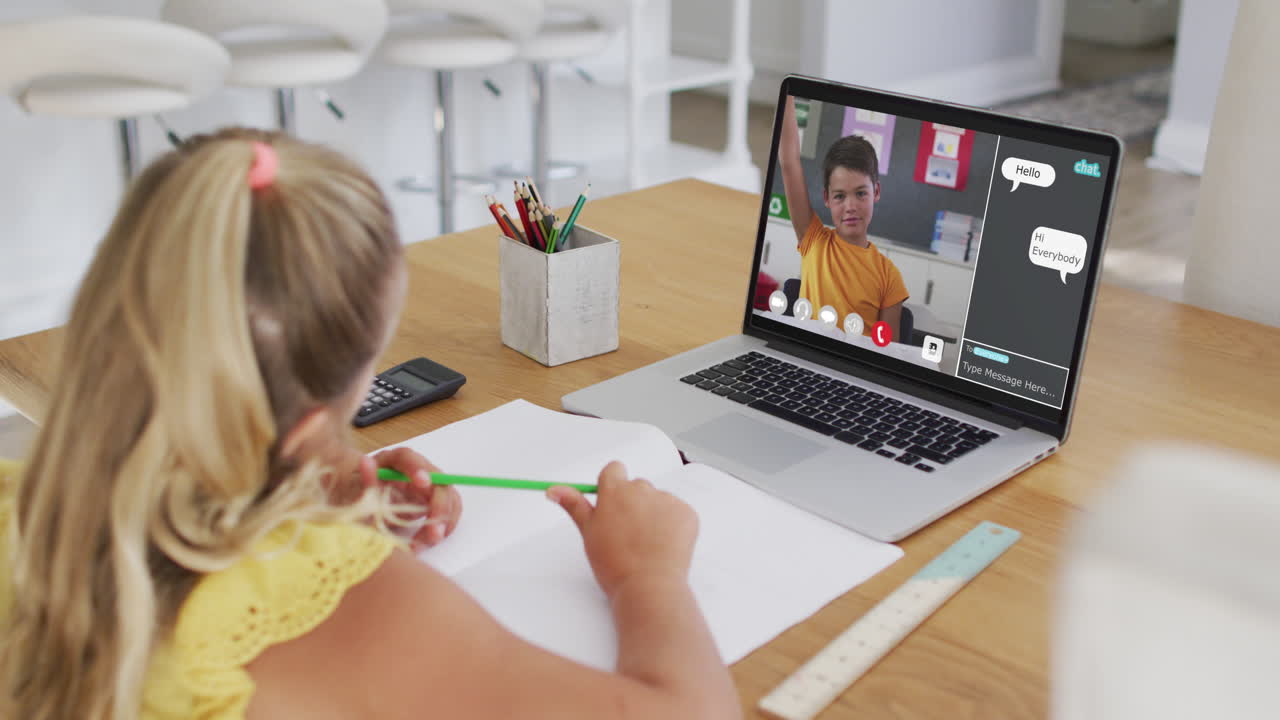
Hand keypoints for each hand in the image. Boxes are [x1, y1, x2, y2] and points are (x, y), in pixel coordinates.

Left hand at [358, 447, 461, 549]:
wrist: (360, 501)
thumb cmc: (357, 493)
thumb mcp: (355, 488)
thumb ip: (364, 479)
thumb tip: (366, 462)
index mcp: (393, 461)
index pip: (408, 458)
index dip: (418, 469)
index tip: (423, 483)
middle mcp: (416, 469)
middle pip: (439, 480)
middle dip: (440, 507)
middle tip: (434, 532)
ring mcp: (428, 485)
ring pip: (449, 497)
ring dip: (444, 520)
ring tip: (426, 541)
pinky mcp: (433, 501)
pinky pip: (449, 511)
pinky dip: (444, 527)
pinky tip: (428, 540)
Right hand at [546, 461, 697, 597]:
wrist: (648, 587)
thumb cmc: (614, 564)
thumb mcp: (588, 533)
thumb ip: (574, 505)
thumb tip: (553, 489)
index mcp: (615, 491)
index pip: (614, 470)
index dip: (612, 487)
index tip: (612, 506)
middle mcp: (642, 489)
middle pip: (636, 486)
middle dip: (633, 504)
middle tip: (628, 533)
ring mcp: (667, 500)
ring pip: (658, 500)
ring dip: (653, 514)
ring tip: (646, 544)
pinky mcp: (687, 513)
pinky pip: (677, 512)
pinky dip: (672, 525)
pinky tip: (663, 546)